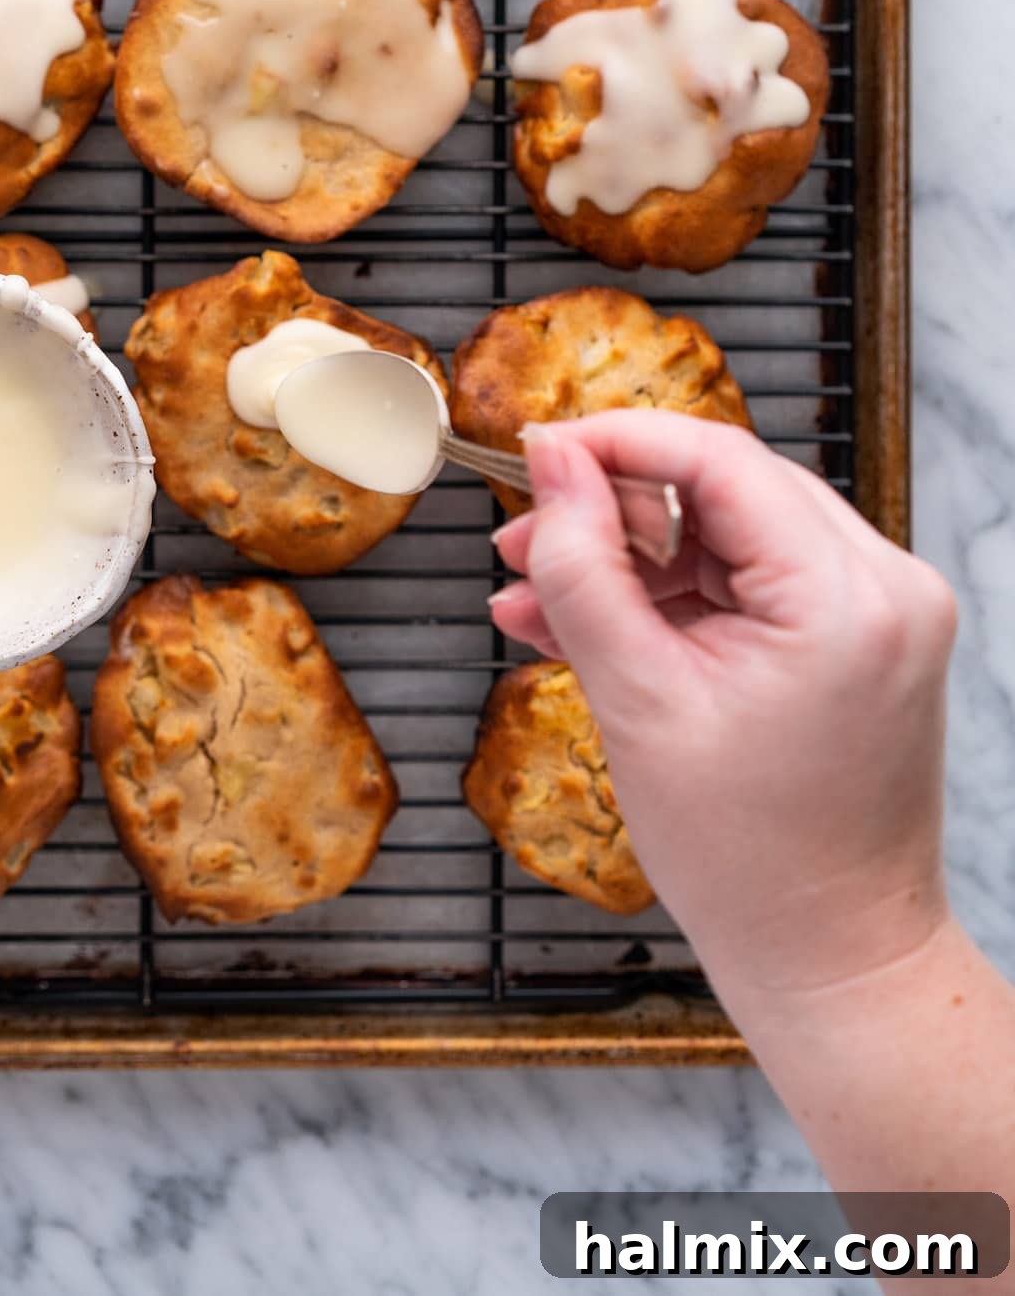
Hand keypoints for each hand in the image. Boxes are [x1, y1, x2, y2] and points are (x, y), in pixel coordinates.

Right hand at [489, 413, 956, 1011]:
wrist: (832, 961)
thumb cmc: (752, 863)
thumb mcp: (638, 703)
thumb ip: (584, 569)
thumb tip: (553, 463)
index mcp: (846, 597)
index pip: (718, 460)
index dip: (613, 444)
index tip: (532, 454)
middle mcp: (884, 585)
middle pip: (724, 490)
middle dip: (612, 509)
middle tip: (521, 539)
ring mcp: (879, 611)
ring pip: (728, 534)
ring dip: (631, 558)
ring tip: (533, 596)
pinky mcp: (858, 638)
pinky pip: (748, 583)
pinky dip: (671, 598)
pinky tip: (586, 625)